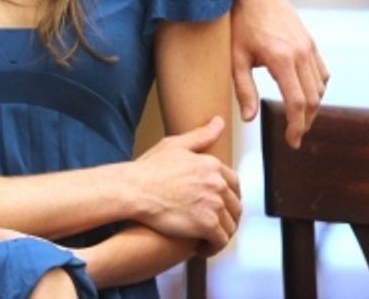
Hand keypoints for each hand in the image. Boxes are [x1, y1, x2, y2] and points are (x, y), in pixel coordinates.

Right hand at [129, 117, 240, 255]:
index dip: (228, 197)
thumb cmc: (148, 170)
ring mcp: (213, 204)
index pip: (234, 184)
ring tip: (206, 237)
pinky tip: (201, 246)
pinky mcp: (207, 224)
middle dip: (226, 217)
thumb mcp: (173, 146)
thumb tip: (218, 123)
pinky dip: (213, 247)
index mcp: (212, 165)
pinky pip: (220, 241)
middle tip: (211, 223)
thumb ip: (200, 136)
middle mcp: (217, 183)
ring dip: (221, 233)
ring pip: (230, 225)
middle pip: (235, 206)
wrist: (133, 190)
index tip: (219, 205)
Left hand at [230, 0, 329, 147]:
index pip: (297, 102)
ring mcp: (310, 47)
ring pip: (321, 87)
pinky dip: (318, 89)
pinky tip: (307, 96)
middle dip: (305, 121)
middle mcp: (302, 54)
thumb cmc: (241, 23)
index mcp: (282, 59)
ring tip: (300, 119)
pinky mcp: (311, 42)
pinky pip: (322, 72)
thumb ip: (244, 89)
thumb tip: (250, 117)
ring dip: (313, 106)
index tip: (292, 140)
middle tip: (295, 135)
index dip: (296, 125)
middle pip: (313, 98)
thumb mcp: (236, 57)